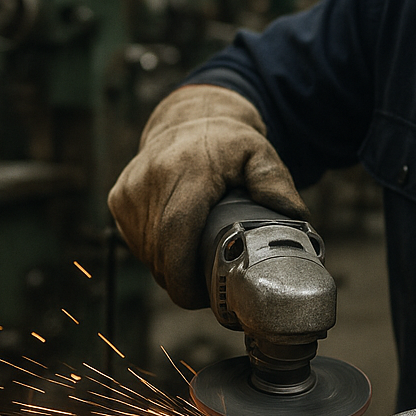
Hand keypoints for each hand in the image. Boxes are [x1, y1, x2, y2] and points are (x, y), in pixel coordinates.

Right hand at [108, 84, 308, 308]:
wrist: (190, 117)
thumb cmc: (229, 143)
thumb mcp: (261, 155)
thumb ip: (277, 184)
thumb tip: (296, 219)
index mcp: (187, 171)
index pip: (176, 232)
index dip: (183, 274)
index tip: (201, 297)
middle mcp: (152, 178)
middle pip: (160, 251)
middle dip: (182, 281)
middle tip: (209, 290)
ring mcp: (130, 190)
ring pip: (146, 253)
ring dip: (169, 269)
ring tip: (196, 267)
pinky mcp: (119, 198)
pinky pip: (136, 243)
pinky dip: (156, 254)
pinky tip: (178, 248)